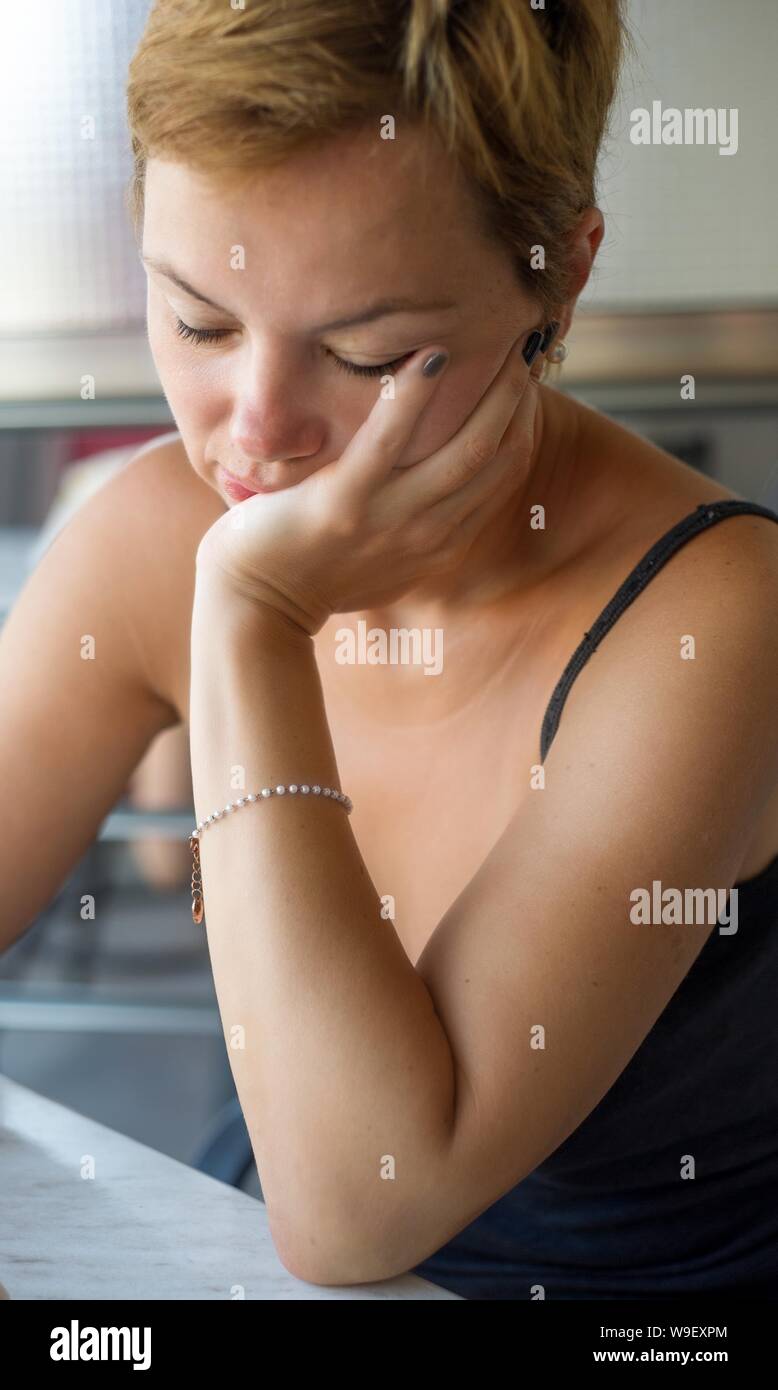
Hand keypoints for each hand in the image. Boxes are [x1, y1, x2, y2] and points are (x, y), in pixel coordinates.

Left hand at [195, 332, 542, 636]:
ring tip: (494, 340)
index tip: (516, 378)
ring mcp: (390, 519)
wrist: (257, 606)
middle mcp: (429, 533)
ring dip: (490, 391)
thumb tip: (431, 495)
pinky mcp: (346, 502)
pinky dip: (415, 395)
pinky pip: (389, 438)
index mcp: (443, 543)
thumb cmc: (310, 576)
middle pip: (498, 455)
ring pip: (467, 448)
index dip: (521, 419)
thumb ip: (414, 532)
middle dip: (514, 396)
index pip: (504, 472)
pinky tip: (431, 355)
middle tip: (516, 344)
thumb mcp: (383, 564)